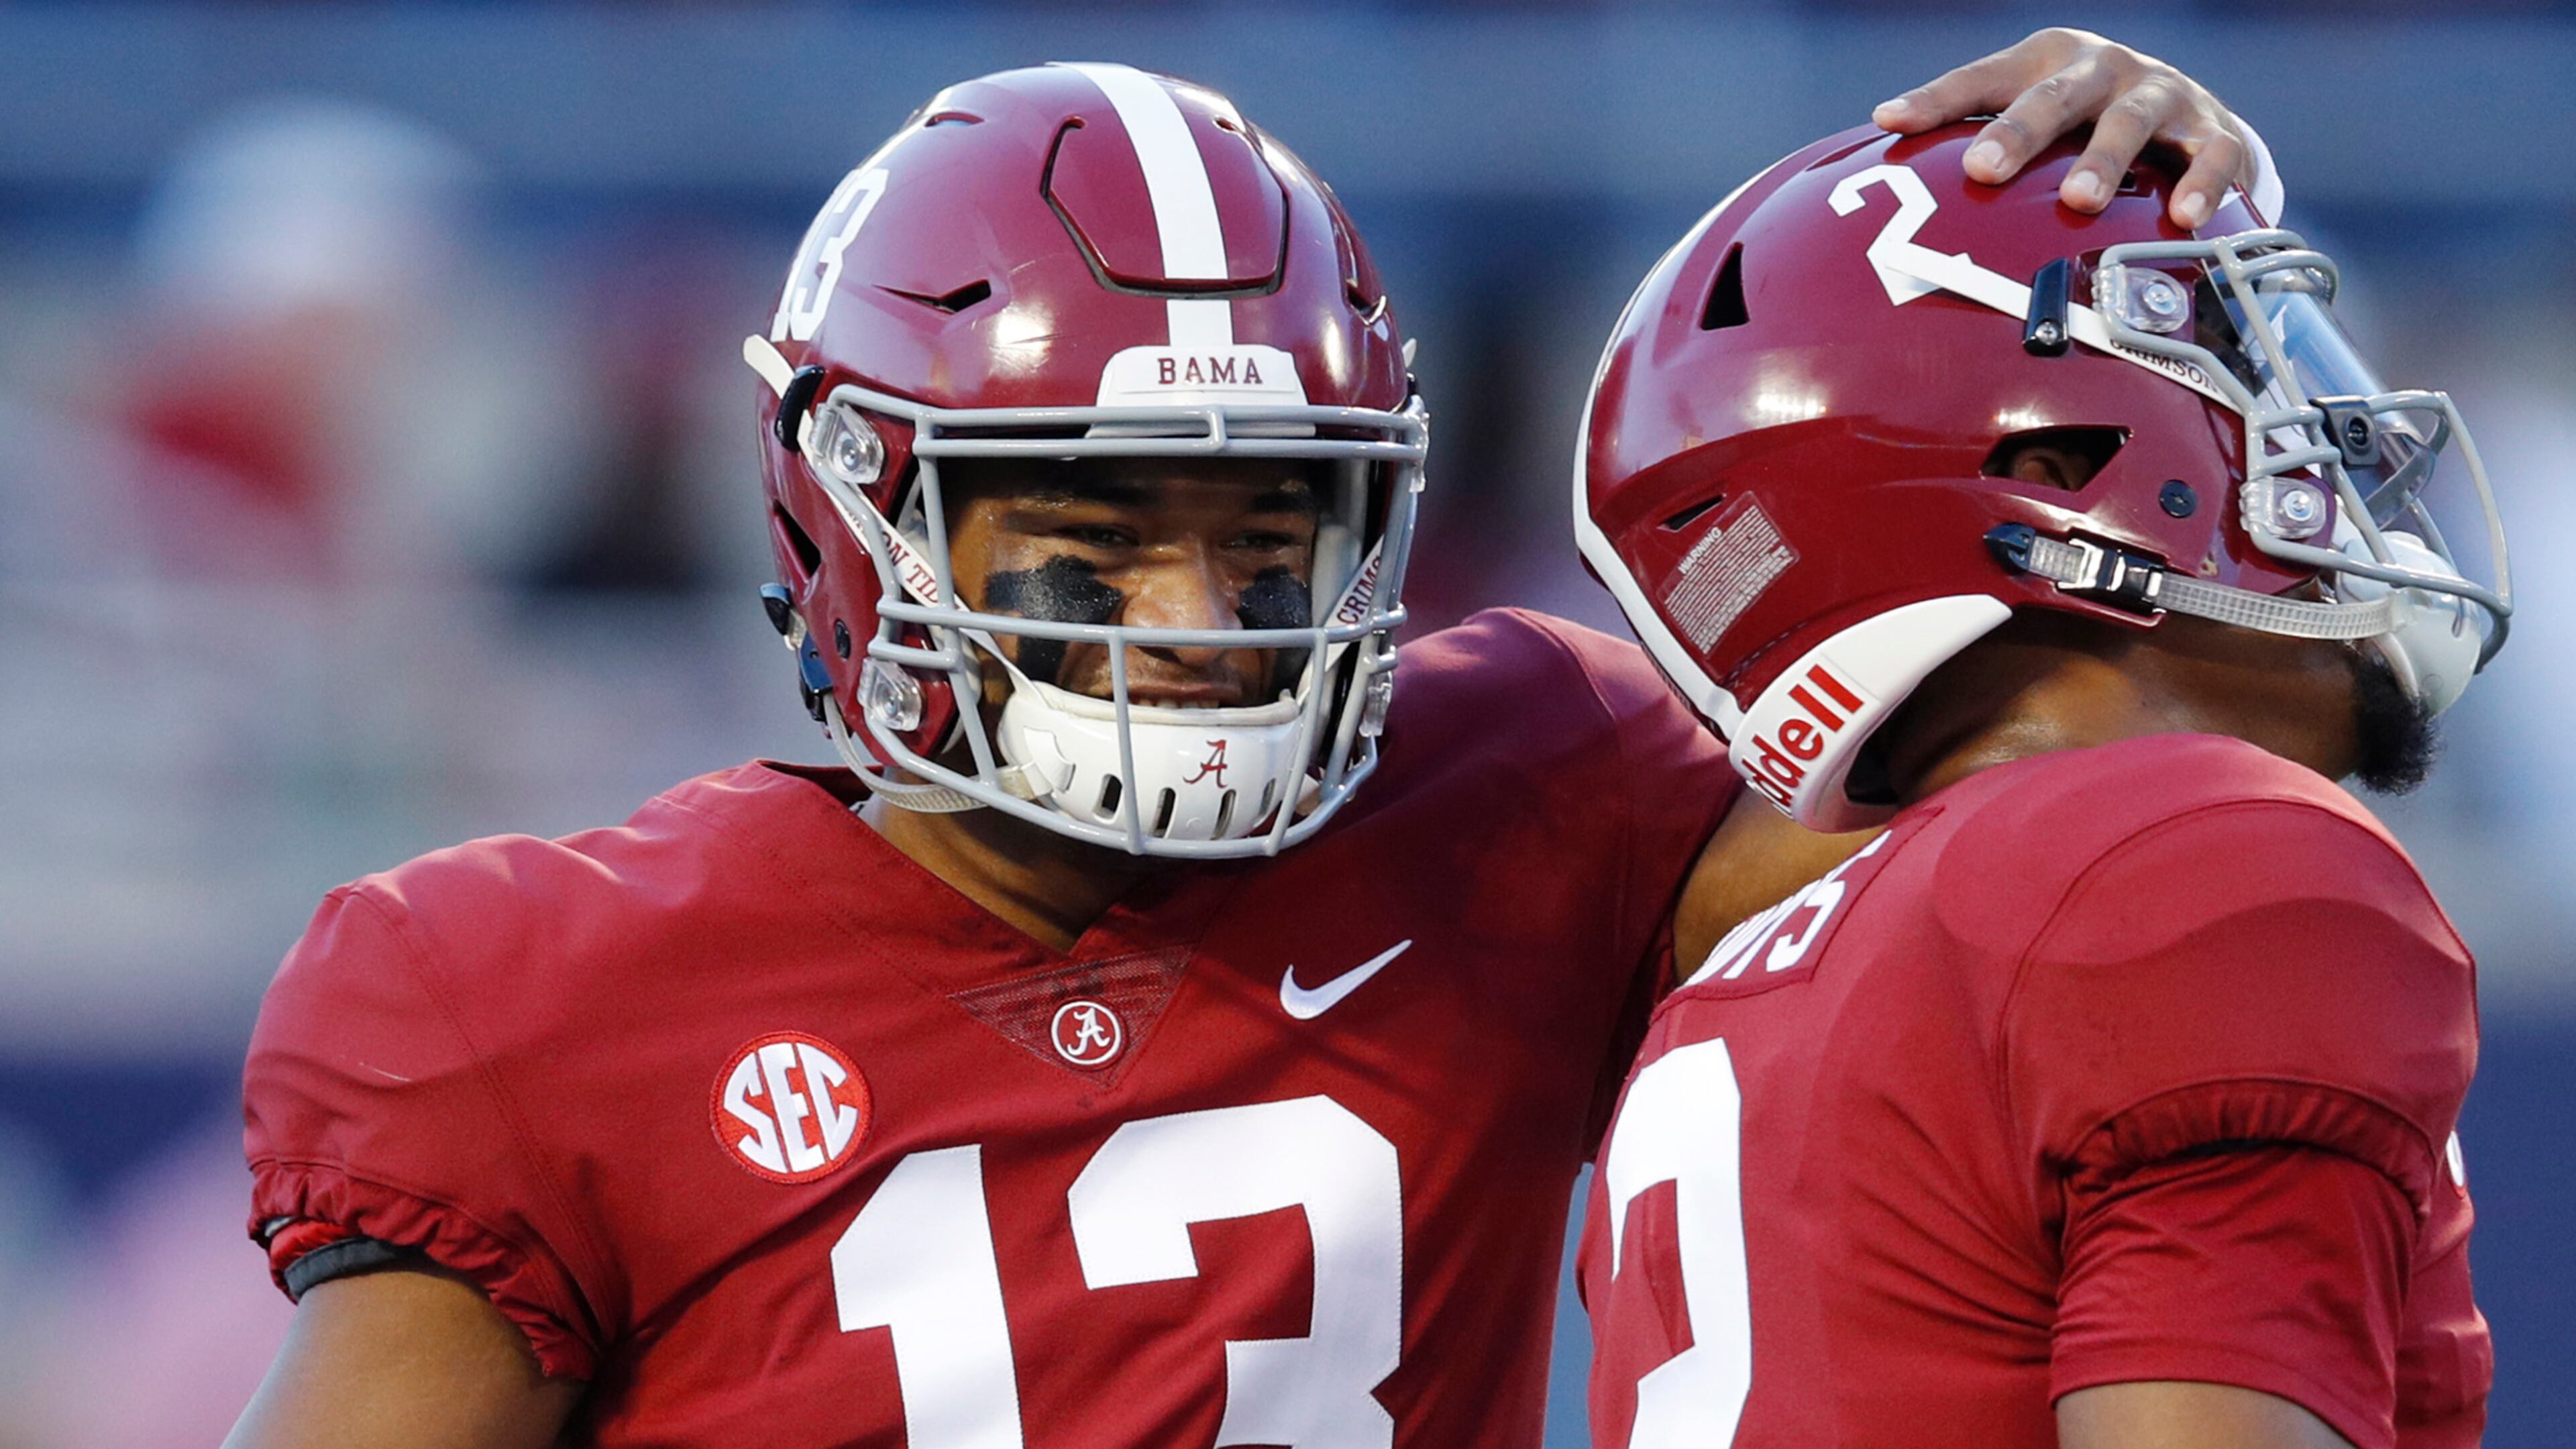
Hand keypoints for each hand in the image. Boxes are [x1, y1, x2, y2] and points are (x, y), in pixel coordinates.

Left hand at [1873, 28, 2249, 229]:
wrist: (2185, 107)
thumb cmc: (2081, 116)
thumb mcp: (2027, 108)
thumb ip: (1965, 124)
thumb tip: (1881, 131)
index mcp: (2046, 61)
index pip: (1981, 78)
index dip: (1936, 99)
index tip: (1892, 121)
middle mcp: (2102, 69)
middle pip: (2055, 95)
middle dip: (2019, 131)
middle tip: (1983, 169)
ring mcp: (2160, 94)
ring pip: (2130, 121)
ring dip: (2103, 160)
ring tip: (2078, 200)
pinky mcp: (2211, 127)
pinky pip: (2211, 153)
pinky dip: (2202, 184)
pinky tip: (2183, 219)